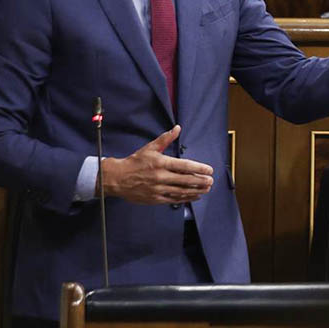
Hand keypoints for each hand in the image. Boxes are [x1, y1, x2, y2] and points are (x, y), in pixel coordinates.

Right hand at [99, 125, 213, 204]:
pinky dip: (186, 198)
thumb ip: (165, 139)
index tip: (209, 170)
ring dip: (196, 191)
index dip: (199, 168)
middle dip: (201, 181)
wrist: (117, 178)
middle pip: (186, 180)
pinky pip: (174, 199)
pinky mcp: (155, 199)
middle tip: (211, 181)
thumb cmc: (135, 162)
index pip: (184, 165)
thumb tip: (177, 128)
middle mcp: (161, 176)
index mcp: (161, 163)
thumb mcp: (150, 148)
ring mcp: (158, 189)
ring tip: (206, 189)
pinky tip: (194, 196)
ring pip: (181, 191)